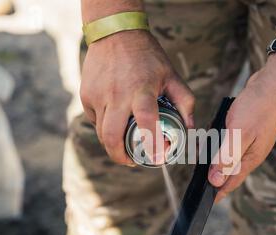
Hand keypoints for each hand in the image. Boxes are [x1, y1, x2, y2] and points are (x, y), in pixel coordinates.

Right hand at [80, 30, 194, 164]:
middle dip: (120, 156)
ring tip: (124, 143)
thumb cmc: (147, 56)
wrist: (115, 32)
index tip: (157, 157)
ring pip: (101, 132)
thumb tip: (190, 128)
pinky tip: (114, 118)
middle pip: (112, 137)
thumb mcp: (171, 75)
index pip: (146, 121)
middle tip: (131, 161)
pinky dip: (103, 125)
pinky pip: (93, 119)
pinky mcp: (85, 94)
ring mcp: (98, 95)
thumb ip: (185, 101)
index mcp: (141, 90)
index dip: (152, 143)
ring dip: (112, 142)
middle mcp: (117, 95)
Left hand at [208, 54, 275, 201]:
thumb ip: (227, 158)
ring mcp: (250, 140)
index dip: (218, 192)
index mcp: (251, 158)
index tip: (206, 202)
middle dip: (215, 176)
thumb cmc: (259, 107)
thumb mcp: (239, 134)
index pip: (232, 182)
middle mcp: (251, 152)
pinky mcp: (246, 128)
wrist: (275, 82)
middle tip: (199, 180)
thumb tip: (215, 180)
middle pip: (230, 170)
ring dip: (216, 157)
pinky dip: (219, 141)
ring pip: (229, 155)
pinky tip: (211, 136)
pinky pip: (229, 141)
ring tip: (201, 159)